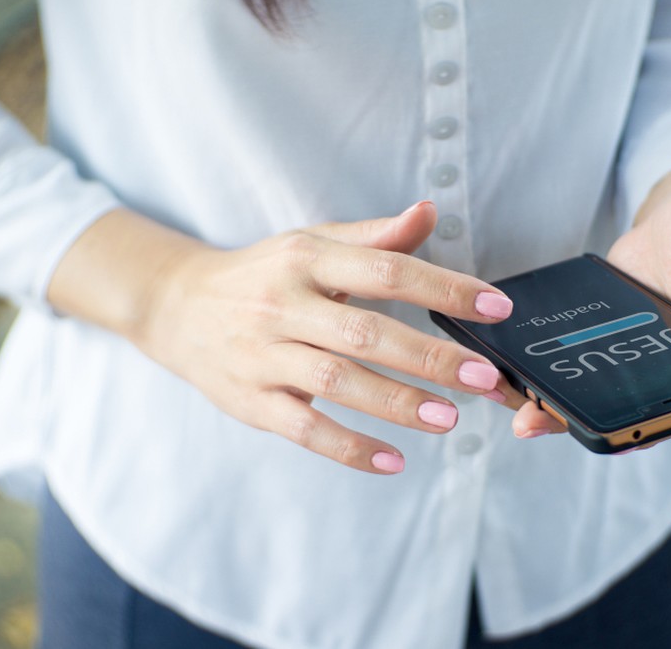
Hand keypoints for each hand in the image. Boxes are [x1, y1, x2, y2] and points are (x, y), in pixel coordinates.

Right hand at [57, 201, 518, 473]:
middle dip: (429, 356)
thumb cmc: (262, 274)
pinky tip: (393, 460)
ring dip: (397, 402)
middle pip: (365, 332)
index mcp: (307, 258)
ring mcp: (264, 356)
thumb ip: (375, 237)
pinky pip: (304, 429)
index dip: (443, 288)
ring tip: (450, 420)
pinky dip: (349, 447)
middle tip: (483, 376)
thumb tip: (430, 211)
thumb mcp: (312, 244)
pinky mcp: (251, 401)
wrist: (175, 307)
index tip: (496, 307)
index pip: (385, 270)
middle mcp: (283, 305)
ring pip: (337, 382)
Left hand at [510, 156, 670, 438]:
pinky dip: (555, 375)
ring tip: (522, 418)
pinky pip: (583, 366)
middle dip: (593, 425)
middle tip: (537, 425)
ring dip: (563, 408)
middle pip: (639, 409)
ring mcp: (639, 355)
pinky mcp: (610, 338)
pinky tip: (520, 381)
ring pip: (606, 394)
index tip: (623, 437)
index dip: (658, 425)